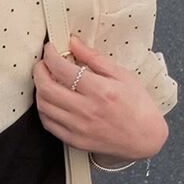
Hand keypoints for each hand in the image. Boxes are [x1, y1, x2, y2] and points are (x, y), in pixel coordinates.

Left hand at [32, 35, 168, 160]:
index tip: (50, 49)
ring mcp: (78, 128)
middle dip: (39, 72)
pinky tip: (51, 101)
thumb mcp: (122, 75)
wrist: (144, 138)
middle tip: (42, 64)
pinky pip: (48, 124)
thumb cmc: (137, 104)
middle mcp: (86, 110)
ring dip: (39, 90)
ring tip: (47, 81)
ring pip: (44, 106)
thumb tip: (73, 43)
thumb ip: (94, 58)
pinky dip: (44, 109)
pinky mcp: (74, 140)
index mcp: (99, 90)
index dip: (50, 56)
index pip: (62, 69)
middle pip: (47, 88)